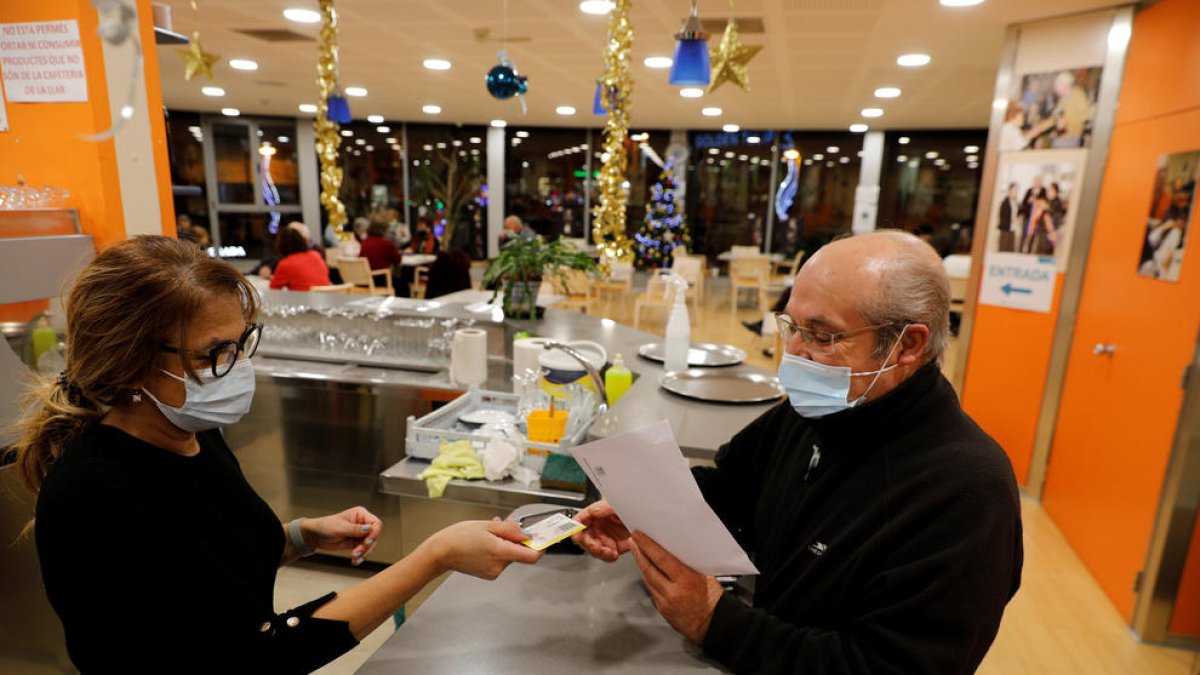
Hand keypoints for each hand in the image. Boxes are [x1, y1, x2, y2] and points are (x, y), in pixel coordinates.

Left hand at [302, 506, 382, 565]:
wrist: (315, 536)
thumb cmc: (325, 526)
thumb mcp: (340, 528)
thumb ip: (355, 529)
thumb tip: (370, 529)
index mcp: (360, 514)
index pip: (375, 523)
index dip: (374, 533)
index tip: (367, 542)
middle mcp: (362, 523)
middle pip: (374, 536)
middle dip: (366, 546)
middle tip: (357, 552)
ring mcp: (359, 534)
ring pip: (370, 545)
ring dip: (363, 553)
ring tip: (354, 557)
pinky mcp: (356, 543)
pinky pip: (363, 551)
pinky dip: (360, 557)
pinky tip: (355, 561)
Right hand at [424, 518, 543, 579]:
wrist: (440, 552)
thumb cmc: (460, 537)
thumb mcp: (487, 526)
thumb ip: (509, 530)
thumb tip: (525, 533)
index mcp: (501, 553)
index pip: (531, 556)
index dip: (540, 548)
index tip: (542, 539)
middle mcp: (499, 566)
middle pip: (518, 553)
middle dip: (515, 539)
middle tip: (505, 524)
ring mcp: (493, 572)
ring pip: (508, 555)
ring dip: (504, 542)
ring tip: (490, 531)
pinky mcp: (487, 574)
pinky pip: (499, 560)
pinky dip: (496, 549)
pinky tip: (485, 540)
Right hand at [571, 500, 631, 561]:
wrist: (645, 521)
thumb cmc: (632, 508)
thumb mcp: (618, 505)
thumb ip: (604, 507)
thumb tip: (592, 511)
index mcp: (596, 513)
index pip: (579, 520)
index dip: (575, 528)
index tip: (578, 535)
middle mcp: (598, 526)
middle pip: (582, 538)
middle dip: (588, 544)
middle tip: (596, 546)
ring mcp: (605, 537)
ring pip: (592, 549)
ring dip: (599, 552)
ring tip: (608, 551)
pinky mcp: (613, 547)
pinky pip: (605, 556)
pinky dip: (608, 557)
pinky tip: (614, 554)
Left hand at [629, 531, 723, 644]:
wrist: (713, 623)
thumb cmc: (713, 600)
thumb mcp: (705, 575)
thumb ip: (688, 564)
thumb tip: (674, 549)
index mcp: (686, 580)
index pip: (661, 558)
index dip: (647, 545)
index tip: (639, 536)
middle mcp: (673, 591)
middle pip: (649, 568)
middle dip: (639, 552)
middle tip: (633, 541)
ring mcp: (666, 602)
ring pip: (647, 579)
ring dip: (641, 564)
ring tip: (637, 552)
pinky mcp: (662, 609)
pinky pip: (651, 590)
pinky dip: (648, 578)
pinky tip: (646, 571)